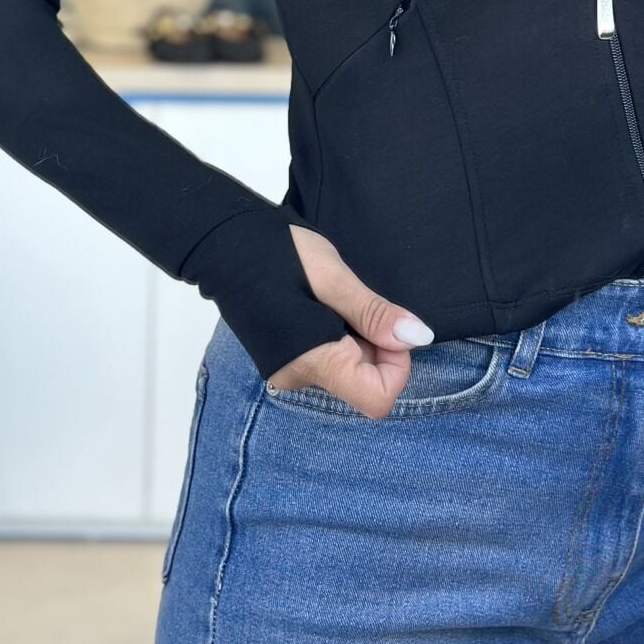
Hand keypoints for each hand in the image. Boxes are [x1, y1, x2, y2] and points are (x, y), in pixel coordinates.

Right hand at [267, 225, 435, 419]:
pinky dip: (340, 336)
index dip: (396, 363)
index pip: (378, 398)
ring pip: (350, 369)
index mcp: (313, 364)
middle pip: (365, 382)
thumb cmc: (278, 254)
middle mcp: (300, 379)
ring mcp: (291, 371)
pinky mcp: (288, 360)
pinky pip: (331, 359)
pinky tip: (325, 305)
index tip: (386, 324)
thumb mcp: (335, 278)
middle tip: (355, 302)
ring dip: (358, 337)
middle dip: (376, 345)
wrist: (225, 245)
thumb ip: (374, 314)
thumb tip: (418, 338)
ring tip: (336, 299)